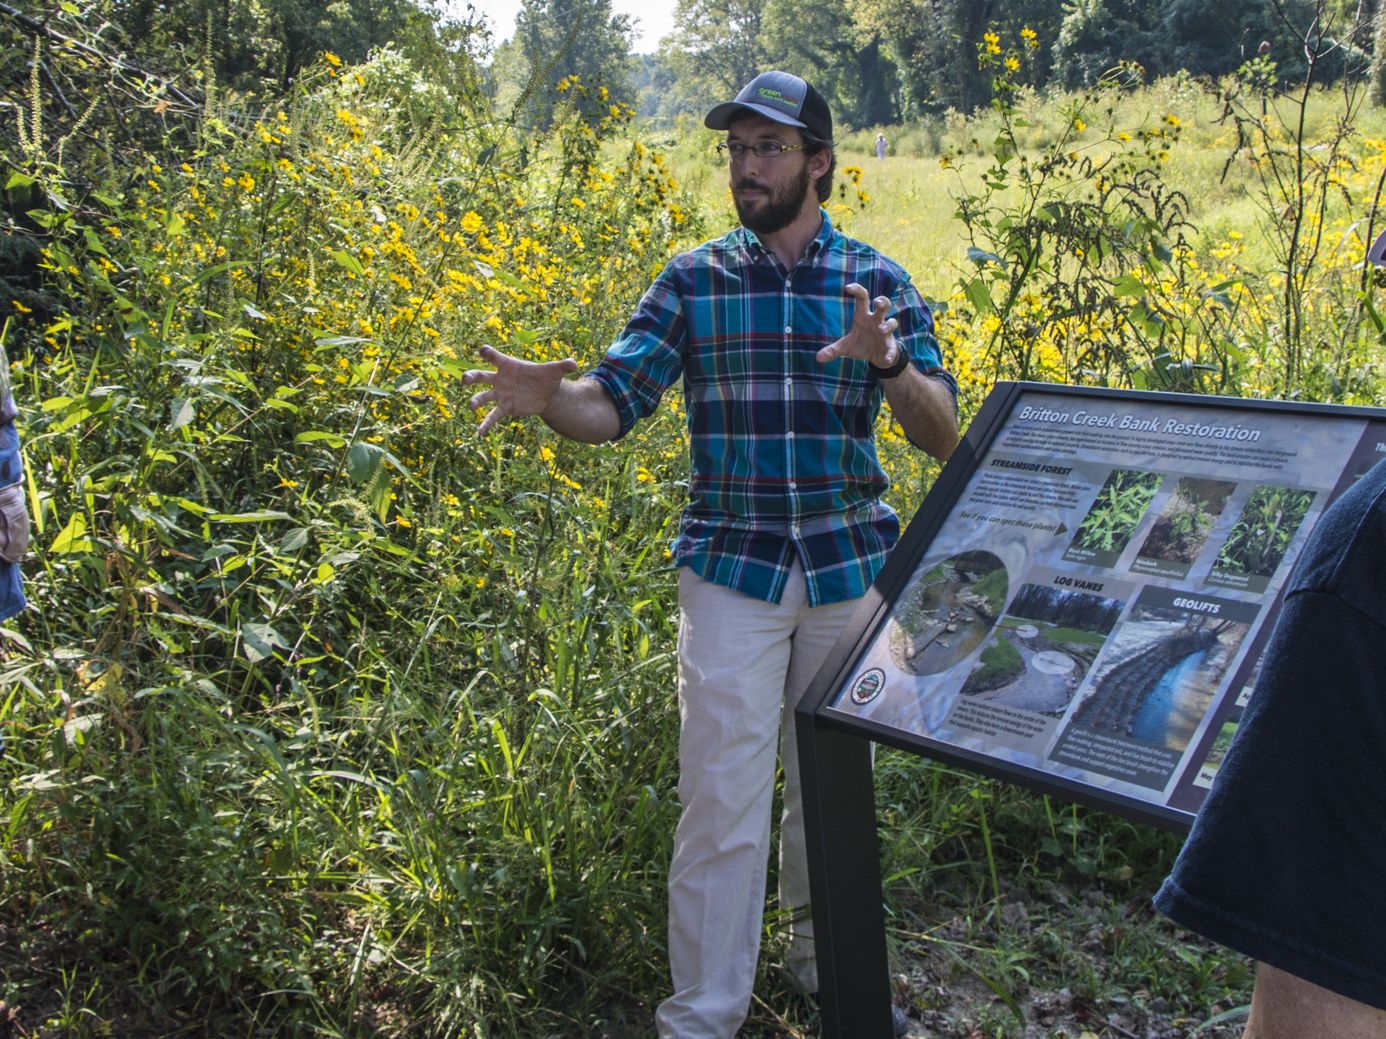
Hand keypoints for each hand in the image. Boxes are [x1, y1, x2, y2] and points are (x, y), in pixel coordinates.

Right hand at [463, 344, 578, 434]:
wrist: (546, 394)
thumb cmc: (546, 377)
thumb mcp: (554, 371)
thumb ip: (562, 365)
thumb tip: (574, 364)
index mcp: (508, 365)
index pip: (493, 356)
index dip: (487, 353)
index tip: (482, 351)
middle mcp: (499, 379)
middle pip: (480, 376)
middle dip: (471, 376)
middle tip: (465, 380)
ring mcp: (500, 394)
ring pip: (483, 396)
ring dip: (476, 400)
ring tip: (472, 406)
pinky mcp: (504, 408)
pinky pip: (492, 416)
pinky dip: (486, 424)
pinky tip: (480, 433)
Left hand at [815, 283, 900, 367]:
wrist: (877, 357)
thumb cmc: (862, 345)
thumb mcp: (846, 347)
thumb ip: (833, 350)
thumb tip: (817, 358)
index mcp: (864, 317)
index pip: (862, 298)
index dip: (857, 290)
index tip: (848, 287)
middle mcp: (876, 321)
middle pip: (884, 305)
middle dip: (883, 301)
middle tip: (877, 302)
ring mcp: (886, 333)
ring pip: (892, 322)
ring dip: (888, 325)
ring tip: (881, 329)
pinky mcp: (891, 346)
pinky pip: (893, 348)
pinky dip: (891, 353)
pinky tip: (887, 358)